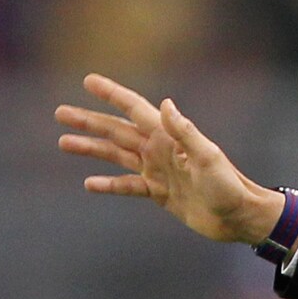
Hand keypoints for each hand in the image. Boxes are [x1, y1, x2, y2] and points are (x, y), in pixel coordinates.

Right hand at [55, 74, 283, 243]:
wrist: (238, 217)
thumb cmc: (228, 186)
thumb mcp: (208, 157)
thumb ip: (185, 132)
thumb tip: (165, 104)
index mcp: (169, 137)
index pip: (135, 109)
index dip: (112, 94)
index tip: (88, 81)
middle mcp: (160, 150)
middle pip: (117, 131)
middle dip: (89, 120)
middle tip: (60, 112)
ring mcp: (158, 171)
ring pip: (116, 155)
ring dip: (91, 148)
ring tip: (63, 142)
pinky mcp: (160, 193)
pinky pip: (127, 186)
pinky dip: (109, 184)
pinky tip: (89, 183)